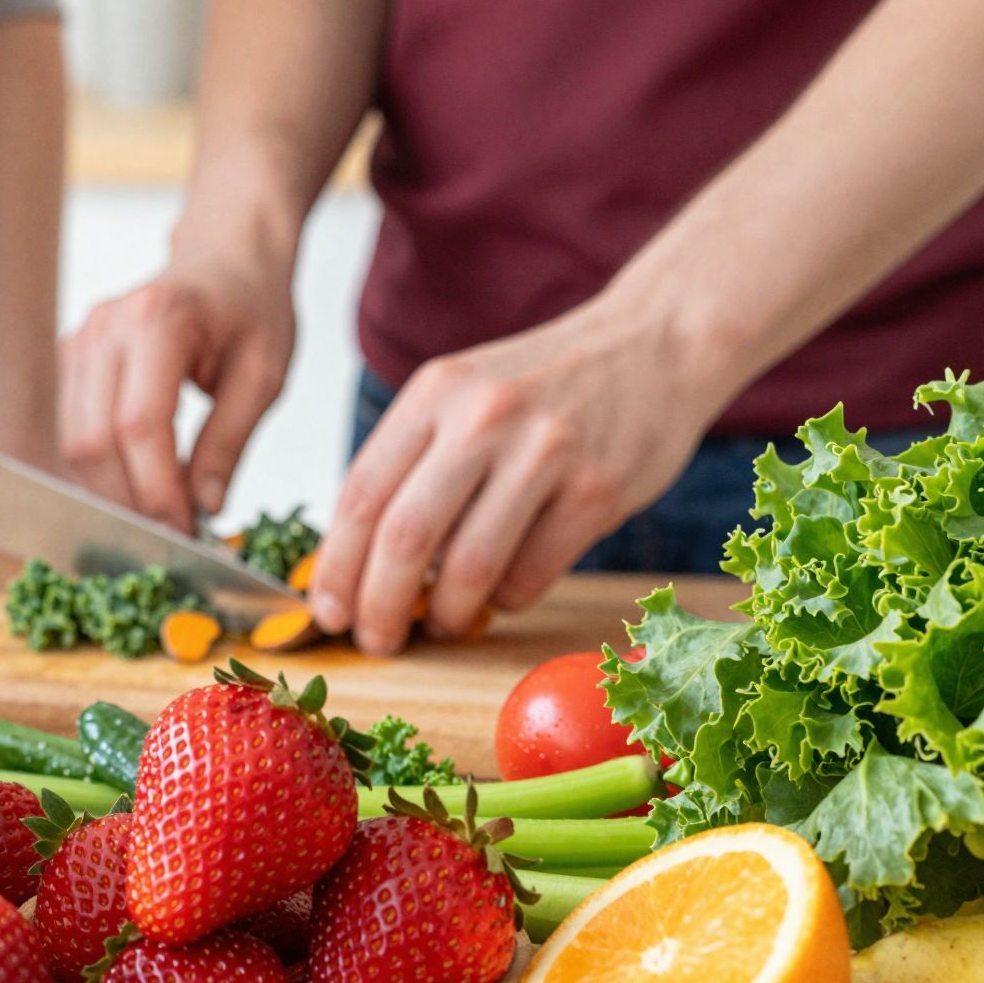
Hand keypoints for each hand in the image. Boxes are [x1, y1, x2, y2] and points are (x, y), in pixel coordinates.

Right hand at [58, 259, 295, 532]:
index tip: (184, 530)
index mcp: (160, 319)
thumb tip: (202, 506)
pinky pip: (70, 430)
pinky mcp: (72, 361)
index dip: (156, 488)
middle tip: (172, 533)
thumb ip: (230, 441)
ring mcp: (81, 341)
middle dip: (129, 499)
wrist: (226, 257)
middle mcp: (106, 327)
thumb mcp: (264, 374)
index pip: (139, 424)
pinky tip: (140, 482)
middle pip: (92, 439)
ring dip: (112, 490)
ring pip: (72, 442)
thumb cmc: (251, 306)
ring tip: (161, 511)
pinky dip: (100, 469)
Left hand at [309, 301, 717, 655]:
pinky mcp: (597, 492)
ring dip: (446, 614)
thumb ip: (414, 461)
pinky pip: (530, 577)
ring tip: (443, 621)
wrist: (656, 343)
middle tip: (375, 640)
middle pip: (404, 538)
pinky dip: (505, 600)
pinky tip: (504, 590)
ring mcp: (545, 453)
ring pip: (468, 569)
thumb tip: (357, 561)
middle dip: (378, 607)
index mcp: (435, 392)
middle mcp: (483, 417)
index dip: (335, 567)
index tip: (327, 612)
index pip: (359, 495)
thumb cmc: (547, 384)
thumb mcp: (465, 394)